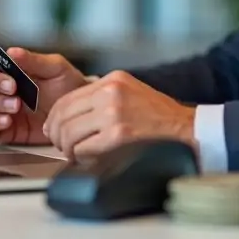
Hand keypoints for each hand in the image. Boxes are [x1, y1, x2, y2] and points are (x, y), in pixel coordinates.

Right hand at [0, 48, 88, 145]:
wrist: (80, 111)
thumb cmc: (67, 85)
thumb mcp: (56, 68)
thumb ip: (34, 60)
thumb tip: (12, 52)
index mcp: (7, 71)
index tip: (9, 77)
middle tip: (13, 90)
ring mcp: (0, 110)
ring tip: (16, 106)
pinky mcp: (5, 131)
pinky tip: (8, 120)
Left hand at [43, 70, 195, 158]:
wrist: (186, 128)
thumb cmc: (159, 115)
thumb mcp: (130, 91)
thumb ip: (102, 97)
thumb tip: (70, 116)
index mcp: (112, 80)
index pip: (68, 98)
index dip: (54, 118)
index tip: (53, 129)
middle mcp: (110, 92)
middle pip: (64, 115)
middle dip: (56, 135)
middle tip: (60, 145)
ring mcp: (114, 112)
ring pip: (69, 132)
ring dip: (67, 148)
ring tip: (74, 153)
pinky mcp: (118, 134)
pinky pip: (84, 148)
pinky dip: (80, 156)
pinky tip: (87, 158)